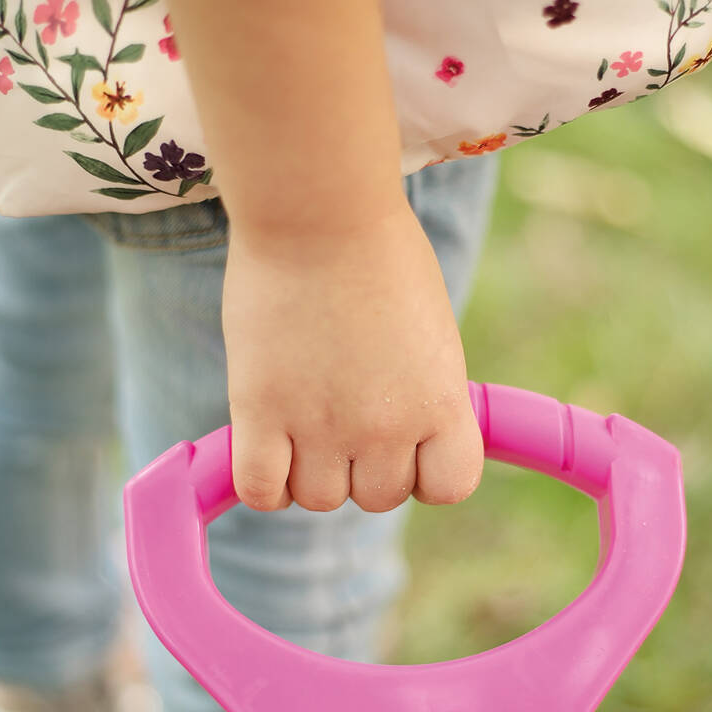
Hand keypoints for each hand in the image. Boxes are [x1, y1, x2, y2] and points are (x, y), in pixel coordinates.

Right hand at [222, 203, 483, 512]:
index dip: (425, 471)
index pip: (450, 487)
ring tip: (300, 420)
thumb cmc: (380, 255)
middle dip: (362, 467)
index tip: (407, 441)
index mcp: (442, 402)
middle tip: (342, 415)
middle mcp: (388, 426)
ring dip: (310, 472)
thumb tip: (399, 432)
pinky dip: (264, 482)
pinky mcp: (261, 413)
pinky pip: (262, 492)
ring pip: (320, 499)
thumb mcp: (429, 333)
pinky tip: (265, 444)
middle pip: (378, 498)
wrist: (321, 211)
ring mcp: (323, 425)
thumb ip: (421, 392)